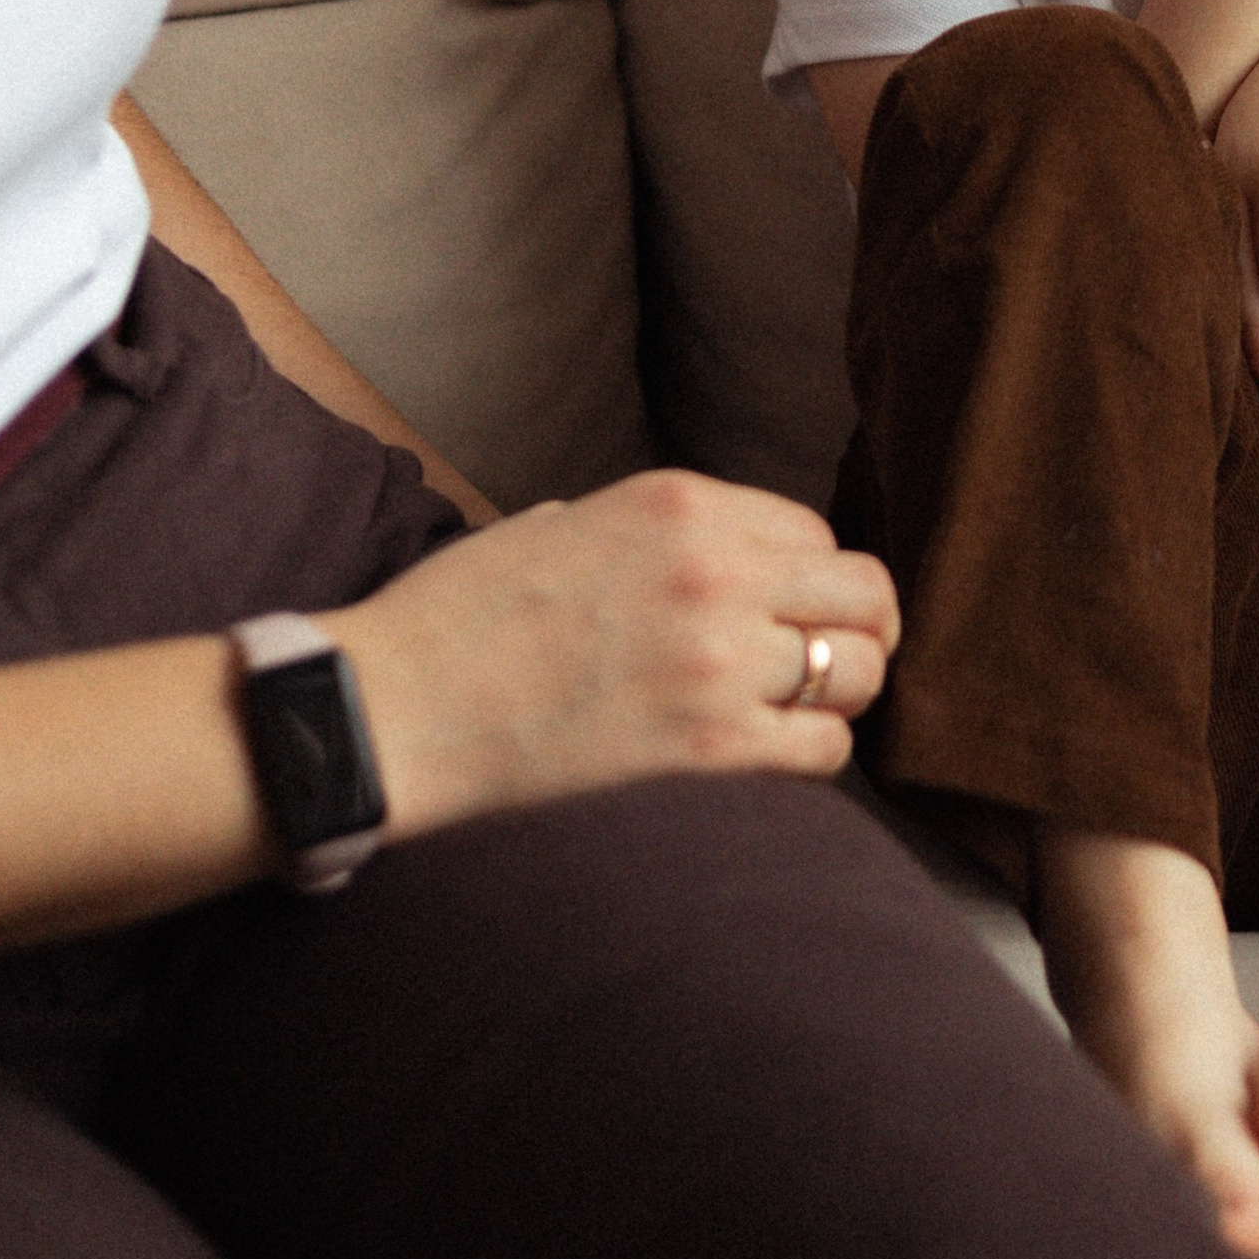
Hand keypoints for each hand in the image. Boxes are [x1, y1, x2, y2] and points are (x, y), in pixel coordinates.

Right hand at [332, 470, 900, 833]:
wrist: (394, 710)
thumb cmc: (459, 617)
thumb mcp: (566, 524)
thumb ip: (652, 529)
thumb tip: (707, 550)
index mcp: (678, 502)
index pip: (814, 532)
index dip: (810, 577)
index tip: (791, 610)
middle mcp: (715, 569)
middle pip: (863, 593)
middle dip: (862, 628)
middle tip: (835, 661)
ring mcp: (717, 659)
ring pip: (859, 671)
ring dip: (843, 693)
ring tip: (803, 710)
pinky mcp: (707, 747)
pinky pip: (824, 747)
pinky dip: (815, 753)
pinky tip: (772, 755)